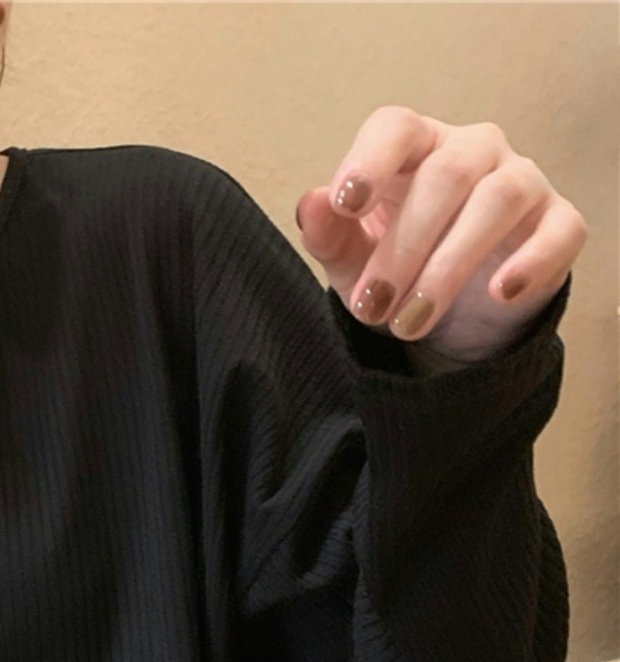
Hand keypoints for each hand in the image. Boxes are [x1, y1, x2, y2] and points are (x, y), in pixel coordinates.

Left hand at [294, 105, 587, 364]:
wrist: (454, 315)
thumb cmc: (396, 269)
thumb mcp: (351, 261)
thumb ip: (329, 235)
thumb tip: (311, 205)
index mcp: (414, 149)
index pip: (395, 129)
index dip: (369, 160)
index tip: (346, 205)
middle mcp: (473, 152)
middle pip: (445, 176)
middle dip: (402, 248)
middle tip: (372, 307)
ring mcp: (521, 182)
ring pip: (498, 200)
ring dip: (449, 267)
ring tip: (411, 323)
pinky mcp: (558, 225)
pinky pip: (559, 231)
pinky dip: (532, 261)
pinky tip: (498, 294)